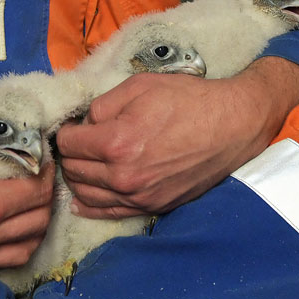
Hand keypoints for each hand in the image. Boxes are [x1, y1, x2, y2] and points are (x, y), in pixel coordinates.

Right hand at [0, 99, 54, 268]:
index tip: (40, 154)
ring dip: (33, 221)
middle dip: (43, 192)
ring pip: (25, 245)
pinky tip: (5, 224)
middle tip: (35, 172)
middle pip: (38, 219)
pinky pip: (1, 261)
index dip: (46, 168)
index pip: (40, 189)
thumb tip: (16, 112)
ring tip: (25, 199)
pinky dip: (13, 243)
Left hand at [55, 57, 298, 218]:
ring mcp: (139, 196)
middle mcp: (124, 176)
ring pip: (86, 195)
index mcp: (117, 142)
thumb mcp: (140, 86)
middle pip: (74, 170)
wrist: (232, 125)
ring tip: (82, 164)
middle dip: (69, 155)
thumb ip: (103, 104)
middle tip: (76, 143)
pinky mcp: (153, 206)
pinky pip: (110, 212)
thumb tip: (84, 123)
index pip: (68, 143)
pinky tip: (81, 200)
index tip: (72, 126)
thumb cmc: (188, 100)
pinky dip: (91, 206)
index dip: (66, 131)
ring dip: (77, 179)